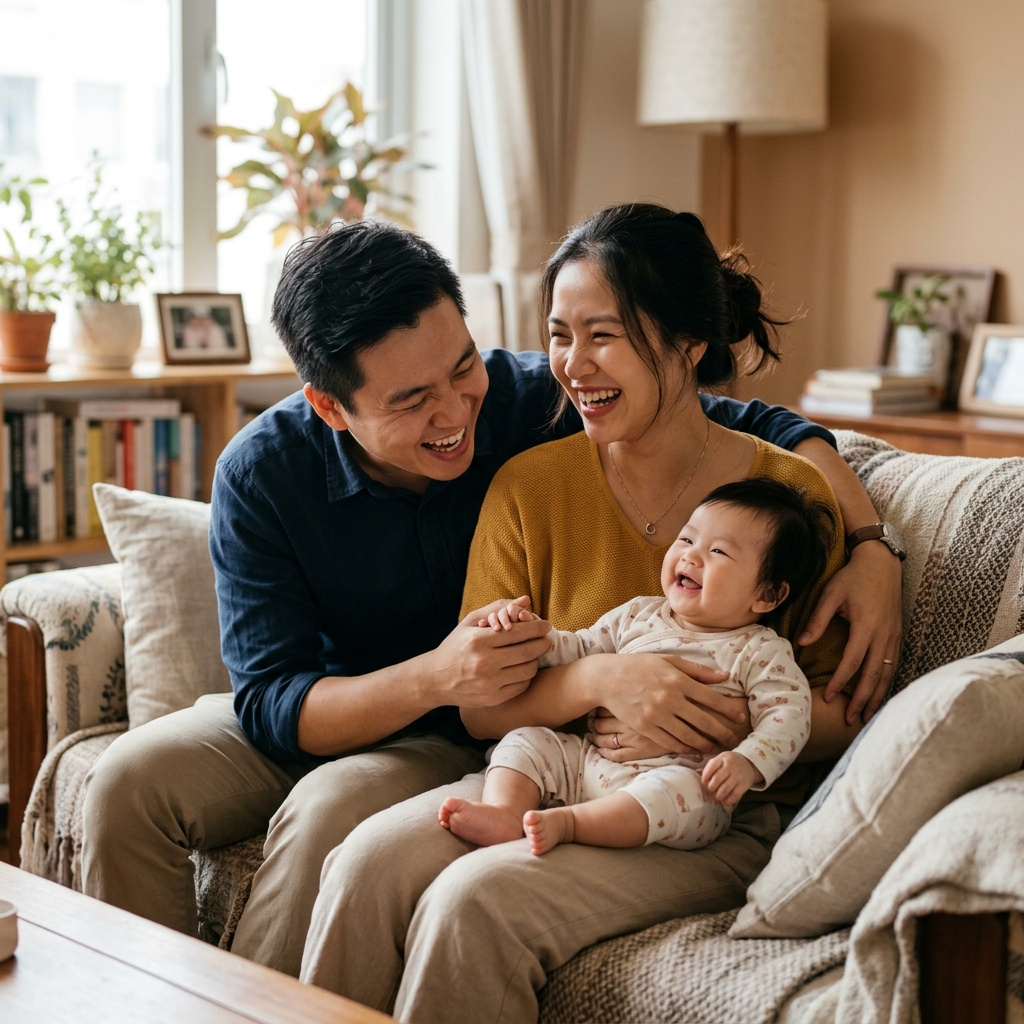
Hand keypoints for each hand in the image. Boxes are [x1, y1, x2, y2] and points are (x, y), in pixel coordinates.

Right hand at [428, 599, 551, 707]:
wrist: (435, 679)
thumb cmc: (455, 646)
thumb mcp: (470, 622)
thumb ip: (497, 608)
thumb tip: (526, 600)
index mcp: (479, 640)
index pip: (518, 632)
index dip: (537, 628)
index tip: (546, 625)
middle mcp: (485, 662)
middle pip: (528, 651)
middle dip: (543, 643)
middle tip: (547, 639)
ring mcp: (490, 682)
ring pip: (529, 669)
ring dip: (535, 660)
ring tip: (533, 654)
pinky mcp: (493, 698)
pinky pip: (522, 685)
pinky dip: (526, 675)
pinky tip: (522, 668)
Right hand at [595, 654, 745, 755]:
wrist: (607, 678)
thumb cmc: (640, 666)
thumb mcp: (668, 661)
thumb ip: (697, 670)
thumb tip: (724, 676)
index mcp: (677, 679)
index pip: (711, 698)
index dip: (728, 709)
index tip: (740, 717)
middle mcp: (669, 698)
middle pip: (704, 721)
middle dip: (722, 732)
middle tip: (734, 740)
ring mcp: (656, 715)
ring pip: (688, 736)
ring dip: (705, 744)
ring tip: (716, 748)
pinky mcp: (645, 728)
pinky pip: (670, 742)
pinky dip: (684, 748)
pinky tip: (693, 749)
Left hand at [702, 751, 762, 806]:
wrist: (749, 763)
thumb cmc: (729, 763)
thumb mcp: (720, 760)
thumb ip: (710, 767)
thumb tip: (696, 773)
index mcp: (722, 758)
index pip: (712, 766)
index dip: (705, 775)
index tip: (703, 782)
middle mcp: (730, 766)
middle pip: (717, 778)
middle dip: (711, 788)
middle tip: (709, 792)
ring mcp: (738, 775)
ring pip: (726, 788)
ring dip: (718, 796)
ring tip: (716, 800)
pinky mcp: (744, 784)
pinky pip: (735, 794)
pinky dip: (729, 800)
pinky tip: (725, 802)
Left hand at [798, 541, 901, 724]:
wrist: (882, 563)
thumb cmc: (852, 578)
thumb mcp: (830, 594)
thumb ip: (817, 619)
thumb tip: (802, 643)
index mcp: (867, 626)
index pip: (852, 662)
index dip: (841, 683)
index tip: (829, 698)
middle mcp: (884, 635)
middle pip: (873, 676)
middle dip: (862, 699)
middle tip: (851, 720)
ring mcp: (894, 636)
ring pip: (886, 674)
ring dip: (877, 696)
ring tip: (867, 716)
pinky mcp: (897, 635)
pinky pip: (892, 665)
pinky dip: (886, 683)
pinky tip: (879, 695)